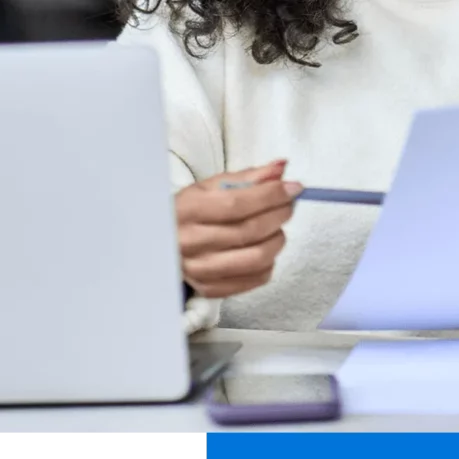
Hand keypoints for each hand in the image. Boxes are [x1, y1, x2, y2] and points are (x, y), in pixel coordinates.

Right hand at [176, 159, 300, 297]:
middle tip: (289, 204)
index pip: (236, 204)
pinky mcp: (210, 289)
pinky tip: (265, 247)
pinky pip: (254, 279)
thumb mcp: (213, 186)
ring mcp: (200, 270)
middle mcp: (191, 243)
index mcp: (188, 211)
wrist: (165, 242)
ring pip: (256, 258)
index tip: (293, 187)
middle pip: (249, 231)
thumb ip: (249, 177)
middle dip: (279, 214)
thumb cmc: (193, 210)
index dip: (271, 195)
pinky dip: (270, 262)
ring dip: (277, 239)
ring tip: (277, 226)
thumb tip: (281, 168)